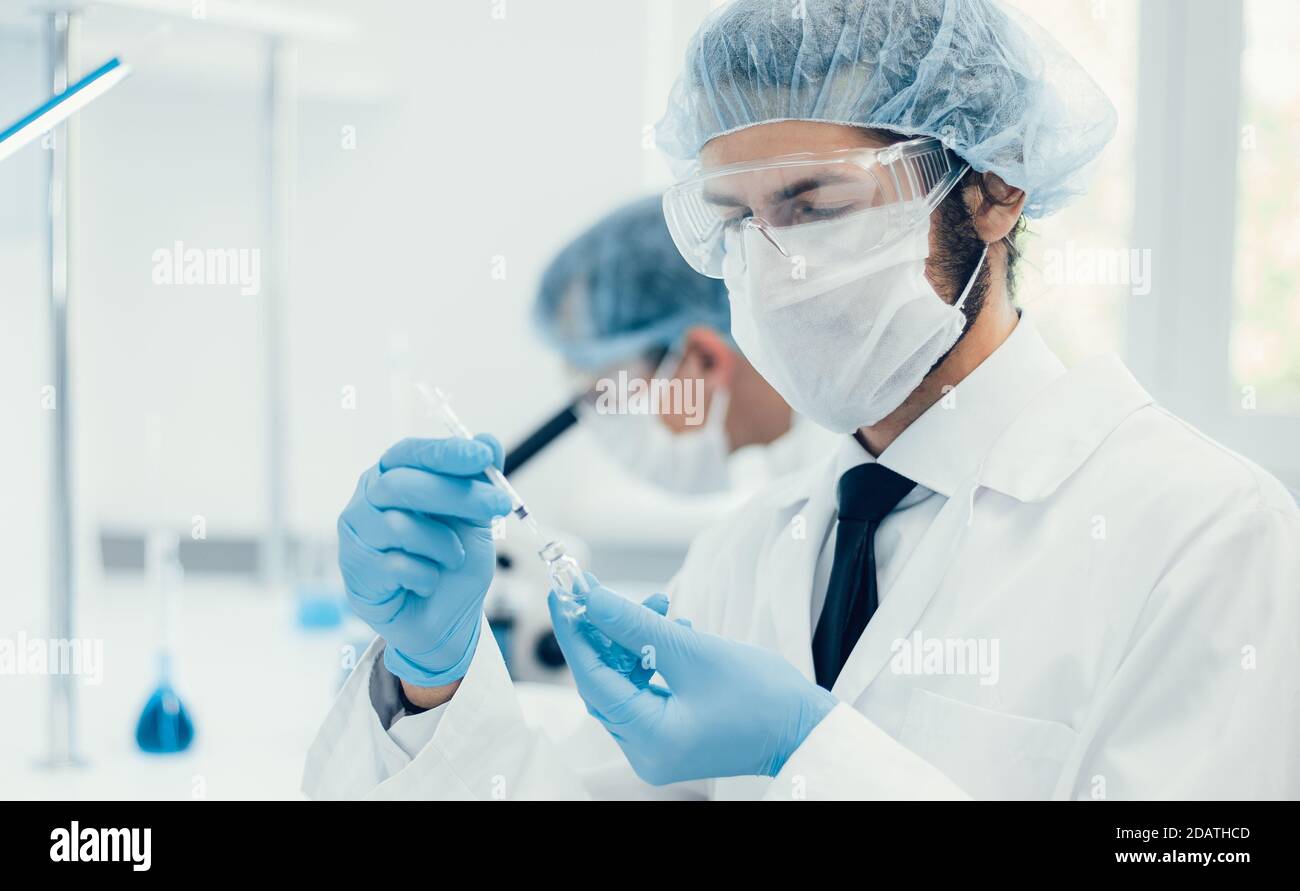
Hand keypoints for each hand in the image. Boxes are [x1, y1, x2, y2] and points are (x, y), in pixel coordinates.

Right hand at [338, 436, 511, 685]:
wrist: (443, 620)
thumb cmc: (452, 563)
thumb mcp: (474, 519)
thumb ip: (477, 482)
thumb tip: (489, 440)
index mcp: (393, 477)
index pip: (410, 453)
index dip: (445, 452)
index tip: (482, 456)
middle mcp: (368, 501)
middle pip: (401, 484)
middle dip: (456, 494)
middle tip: (497, 504)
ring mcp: (357, 536)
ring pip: (398, 525)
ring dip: (442, 544)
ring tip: (455, 557)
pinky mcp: (357, 572)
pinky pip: (395, 565)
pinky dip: (426, 574)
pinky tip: (430, 581)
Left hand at [548, 578, 836, 783]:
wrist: (807, 727)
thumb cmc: (763, 696)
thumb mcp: (693, 651)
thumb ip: (633, 624)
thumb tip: (589, 597)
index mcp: (649, 739)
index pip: (593, 679)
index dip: (575, 633)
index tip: (562, 593)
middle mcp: (646, 751)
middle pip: (605, 683)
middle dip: (604, 634)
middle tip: (598, 591)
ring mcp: (658, 747)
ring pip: (626, 683)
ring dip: (632, 642)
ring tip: (656, 606)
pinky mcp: (671, 736)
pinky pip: (646, 691)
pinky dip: (650, 659)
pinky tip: (671, 629)